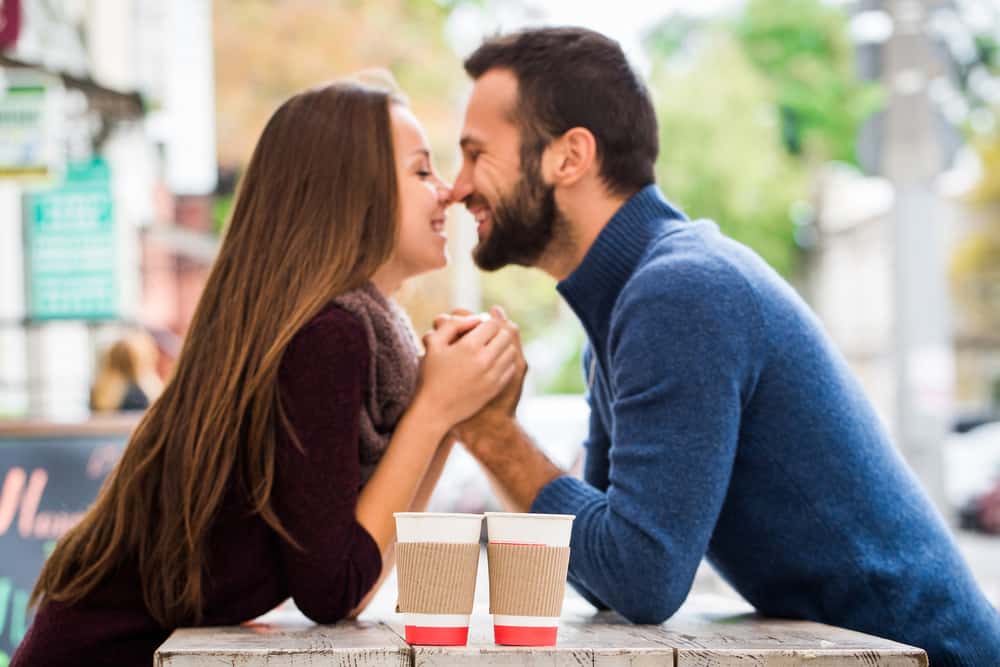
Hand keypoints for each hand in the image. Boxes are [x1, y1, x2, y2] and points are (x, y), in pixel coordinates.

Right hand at [434, 307, 526, 443]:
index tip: (476, 327)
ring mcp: (492, 376)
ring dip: (502, 346)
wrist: (435, 411)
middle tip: (485, 336)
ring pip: (510, 351)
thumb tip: (475, 318)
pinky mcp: (496, 388)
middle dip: (496, 332)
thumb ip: (452, 325)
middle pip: (505, 335)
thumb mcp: (434, 344)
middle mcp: (484, 360)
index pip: (491, 324)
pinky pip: (510, 367)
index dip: (485, 322)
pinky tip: (492, 363)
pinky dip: (504, 361)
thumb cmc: (431, 375)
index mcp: (468, 347)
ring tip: (489, 348)